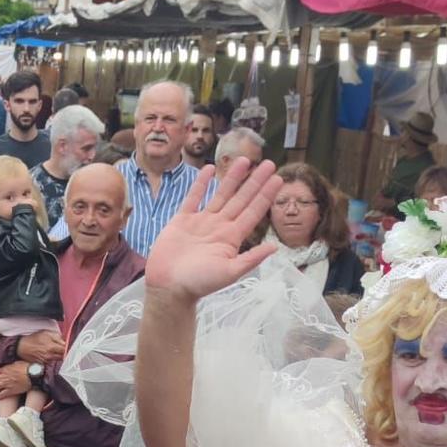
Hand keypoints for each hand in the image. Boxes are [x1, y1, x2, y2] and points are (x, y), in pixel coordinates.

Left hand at [0, 362, 31, 399]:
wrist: (33, 376)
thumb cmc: (29, 369)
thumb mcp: (20, 363)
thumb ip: (13, 364)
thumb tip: (12, 365)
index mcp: (7, 368)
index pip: (0, 370)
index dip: (2, 373)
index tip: (3, 375)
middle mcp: (5, 376)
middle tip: (0, 383)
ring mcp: (7, 383)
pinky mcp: (10, 391)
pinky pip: (1, 394)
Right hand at [18, 330, 67, 364]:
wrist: (22, 347)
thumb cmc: (33, 339)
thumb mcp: (46, 333)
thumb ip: (57, 337)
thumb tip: (65, 342)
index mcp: (52, 347)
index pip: (66, 351)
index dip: (69, 349)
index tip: (70, 346)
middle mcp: (50, 356)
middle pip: (63, 357)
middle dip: (65, 353)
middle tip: (64, 349)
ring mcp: (46, 362)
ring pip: (58, 360)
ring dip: (59, 356)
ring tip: (55, 351)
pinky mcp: (43, 364)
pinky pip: (51, 362)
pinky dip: (53, 359)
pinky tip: (49, 355)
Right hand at [141, 158, 282, 300]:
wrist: (168, 287)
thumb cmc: (199, 283)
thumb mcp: (230, 273)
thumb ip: (251, 259)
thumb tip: (275, 247)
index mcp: (232, 238)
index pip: (253, 212)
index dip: (265, 195)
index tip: (278, 179)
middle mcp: (219, 227)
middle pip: (241, 199)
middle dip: (255, 181)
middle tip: (268, 163)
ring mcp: (201, 222)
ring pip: (221, 194)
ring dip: (232, 178)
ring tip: (244, 160)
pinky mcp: (182, 220)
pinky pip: (193, 198)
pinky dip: (201, 184)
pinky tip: (209, 169)